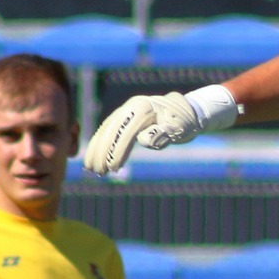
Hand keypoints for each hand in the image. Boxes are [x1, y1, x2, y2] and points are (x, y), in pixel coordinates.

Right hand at [82, 93, 204, 176]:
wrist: (187, 109)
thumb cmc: (185, 121)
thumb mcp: (180, 128)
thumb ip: (162, 133)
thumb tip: (142, 140)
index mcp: (144, 108)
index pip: (126, 131)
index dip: (117, 150)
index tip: (112, 169)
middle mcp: (132, 106)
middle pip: (111, 130)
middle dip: (101, 151)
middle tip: (96, 172)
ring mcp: (127, 109)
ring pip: (106, 129)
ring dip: (97, 149)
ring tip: (90, 168)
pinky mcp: (125, 116)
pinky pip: (109, 129)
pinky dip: (100, 143)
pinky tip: (95, 158)